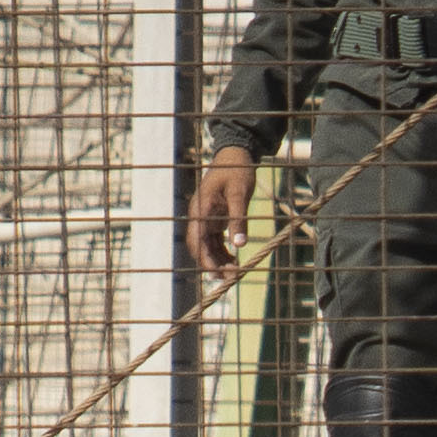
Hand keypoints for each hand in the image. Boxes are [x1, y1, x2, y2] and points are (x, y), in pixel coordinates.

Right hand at [186, 145, 269, 287]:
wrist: (235, 156)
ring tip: (235, 274)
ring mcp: (205, 218)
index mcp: (201, 208)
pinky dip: (223, 252)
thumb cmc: (237, 171)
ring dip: (219, 261)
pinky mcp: (213, 220)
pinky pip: (215, 241)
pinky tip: (234, 262)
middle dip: (212, 264)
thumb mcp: (240, 193)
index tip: (216, 273)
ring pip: (207, 246)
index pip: (197, 239)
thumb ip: (238, 218)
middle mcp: (199, 215)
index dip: (205, 258)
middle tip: (229, 279)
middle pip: (199, 246)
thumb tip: (240, 244)